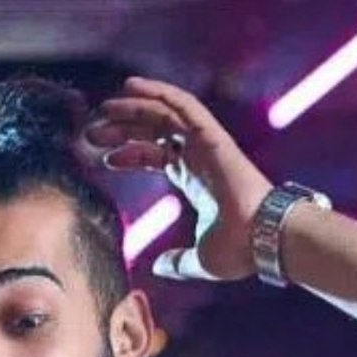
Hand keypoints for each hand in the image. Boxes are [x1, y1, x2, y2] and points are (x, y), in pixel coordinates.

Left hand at [85, 76, 272, 281]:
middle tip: (92, 132)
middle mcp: (200, 157)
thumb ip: (177, 262)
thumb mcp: (198, 260)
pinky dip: (158, 93)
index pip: (158, 156)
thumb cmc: (240, 250)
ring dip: (132, 107)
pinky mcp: (212, 137)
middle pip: (155, 132)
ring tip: (102, 106)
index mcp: (197, 179)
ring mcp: (206, 144)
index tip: (106, 158)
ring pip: (164, 114)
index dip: (131, 154)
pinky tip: (131, 88)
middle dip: (123, 129)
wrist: (263, 239)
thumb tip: (159, 268)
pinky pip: (182, 107)